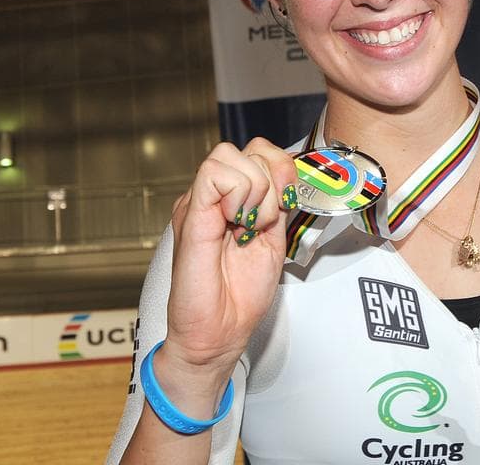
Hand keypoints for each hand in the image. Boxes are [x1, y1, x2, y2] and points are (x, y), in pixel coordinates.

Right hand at [161, 137, 294, 378]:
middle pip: (252, 149)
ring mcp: (199, 202)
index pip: (262, 152)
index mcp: (233, 199)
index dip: (283, 171)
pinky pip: (214, 173)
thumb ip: (278, 202)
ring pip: (231, 154)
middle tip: (263, 224)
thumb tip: (289, 170)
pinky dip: (237, 194)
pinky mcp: (190, 213)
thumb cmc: (242, 294)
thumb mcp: (273, 237)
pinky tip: (236, 225)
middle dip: (273, 182)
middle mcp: (213, 195)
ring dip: (256, 191)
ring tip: (247, 229)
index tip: (284, 208)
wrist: (220, 331)